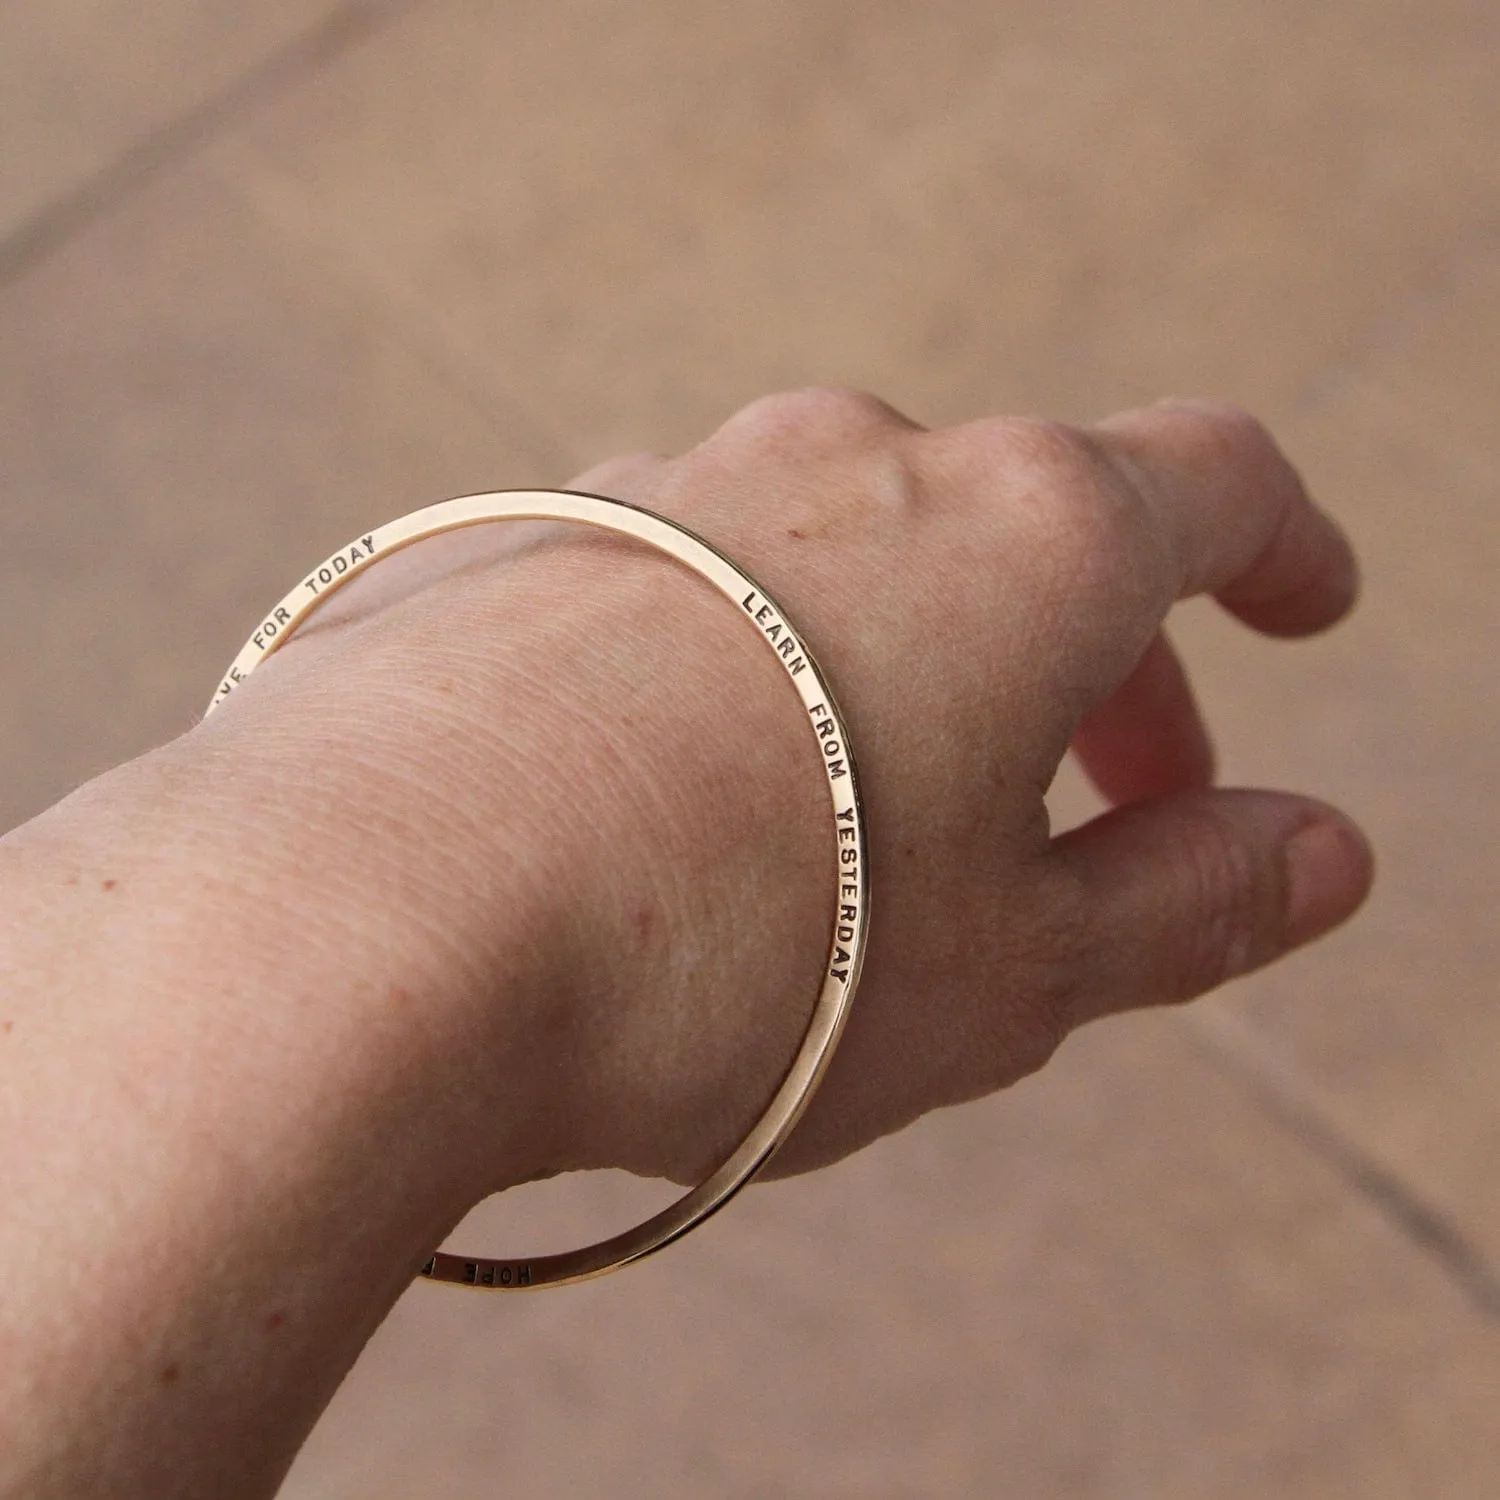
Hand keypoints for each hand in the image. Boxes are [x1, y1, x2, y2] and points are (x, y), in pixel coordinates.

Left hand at [206, 389, 1372, 1191]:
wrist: (364, 924)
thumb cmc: (735, 959)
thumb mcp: (1009, 972)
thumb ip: (1181, 901)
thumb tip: (1320, 855)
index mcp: (1019, 534)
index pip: (1214, 483)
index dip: (1280, 550)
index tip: (1304, 609)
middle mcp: (844, 463)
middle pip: (1032, 533)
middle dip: (1099, 672)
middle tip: (1107, 816)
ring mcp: (670, 487)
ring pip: (856, 562)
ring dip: (918, 671)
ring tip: (891, 832)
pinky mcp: (525, 542)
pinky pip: (695, 594)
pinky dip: (753, 677)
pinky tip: (698, 806)